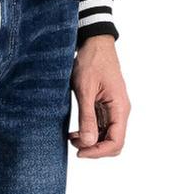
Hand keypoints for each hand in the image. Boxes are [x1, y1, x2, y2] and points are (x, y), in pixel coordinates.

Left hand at [69, 35, 129, 157]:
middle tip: (74, 144)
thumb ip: (87, 116)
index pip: (116, 142)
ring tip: (72, 137)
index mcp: (120, 108)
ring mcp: (114, 108)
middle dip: (94, 148)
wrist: (94, 42)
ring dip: (91, 140)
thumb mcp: (85, 89)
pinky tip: (76, 130)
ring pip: (107, 135)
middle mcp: (120, 111)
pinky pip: (102, 125)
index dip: (98, 152)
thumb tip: (88, 142)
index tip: (80, 151)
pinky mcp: (106, 105)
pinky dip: (90, 130)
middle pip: (113, 142)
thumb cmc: (92, 61)